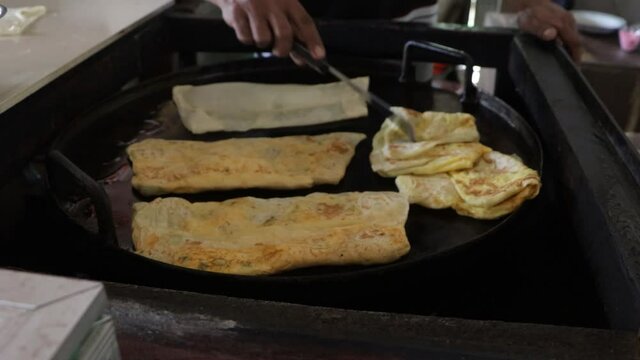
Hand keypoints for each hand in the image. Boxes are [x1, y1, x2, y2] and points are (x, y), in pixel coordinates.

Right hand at [210, 0, 324, 59]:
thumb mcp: (280, 6)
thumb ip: (291, 29)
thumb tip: (302, 58)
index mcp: (288, 0)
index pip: (305, 22)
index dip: (313, 41)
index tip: (319, 57)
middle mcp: (272, 3)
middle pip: (284, 34)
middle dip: (282, 49)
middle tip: (278, 51)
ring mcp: (254, 7)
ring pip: (263, 39)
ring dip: (261, 42)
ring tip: (257, 31)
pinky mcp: (237, 13)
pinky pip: (245, 38)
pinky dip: (246, 38)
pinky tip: (245, 26)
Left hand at [516, 1, 581, 60]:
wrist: (528, 2)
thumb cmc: (528, 14)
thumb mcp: (530, 24)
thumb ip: (541, 29)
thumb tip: (552, 35)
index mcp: (563, 23)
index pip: (575, 42)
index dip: (576, 55)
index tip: (575, 67)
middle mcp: (569, 20)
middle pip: (577, 40)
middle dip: (575, 54)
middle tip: (570, 66)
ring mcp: (568, 18)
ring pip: (574, 36)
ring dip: (572, 48)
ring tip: (567, 60)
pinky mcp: (564, 18)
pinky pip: (570, 32)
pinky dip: (569, 42)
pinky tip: (563, 48)